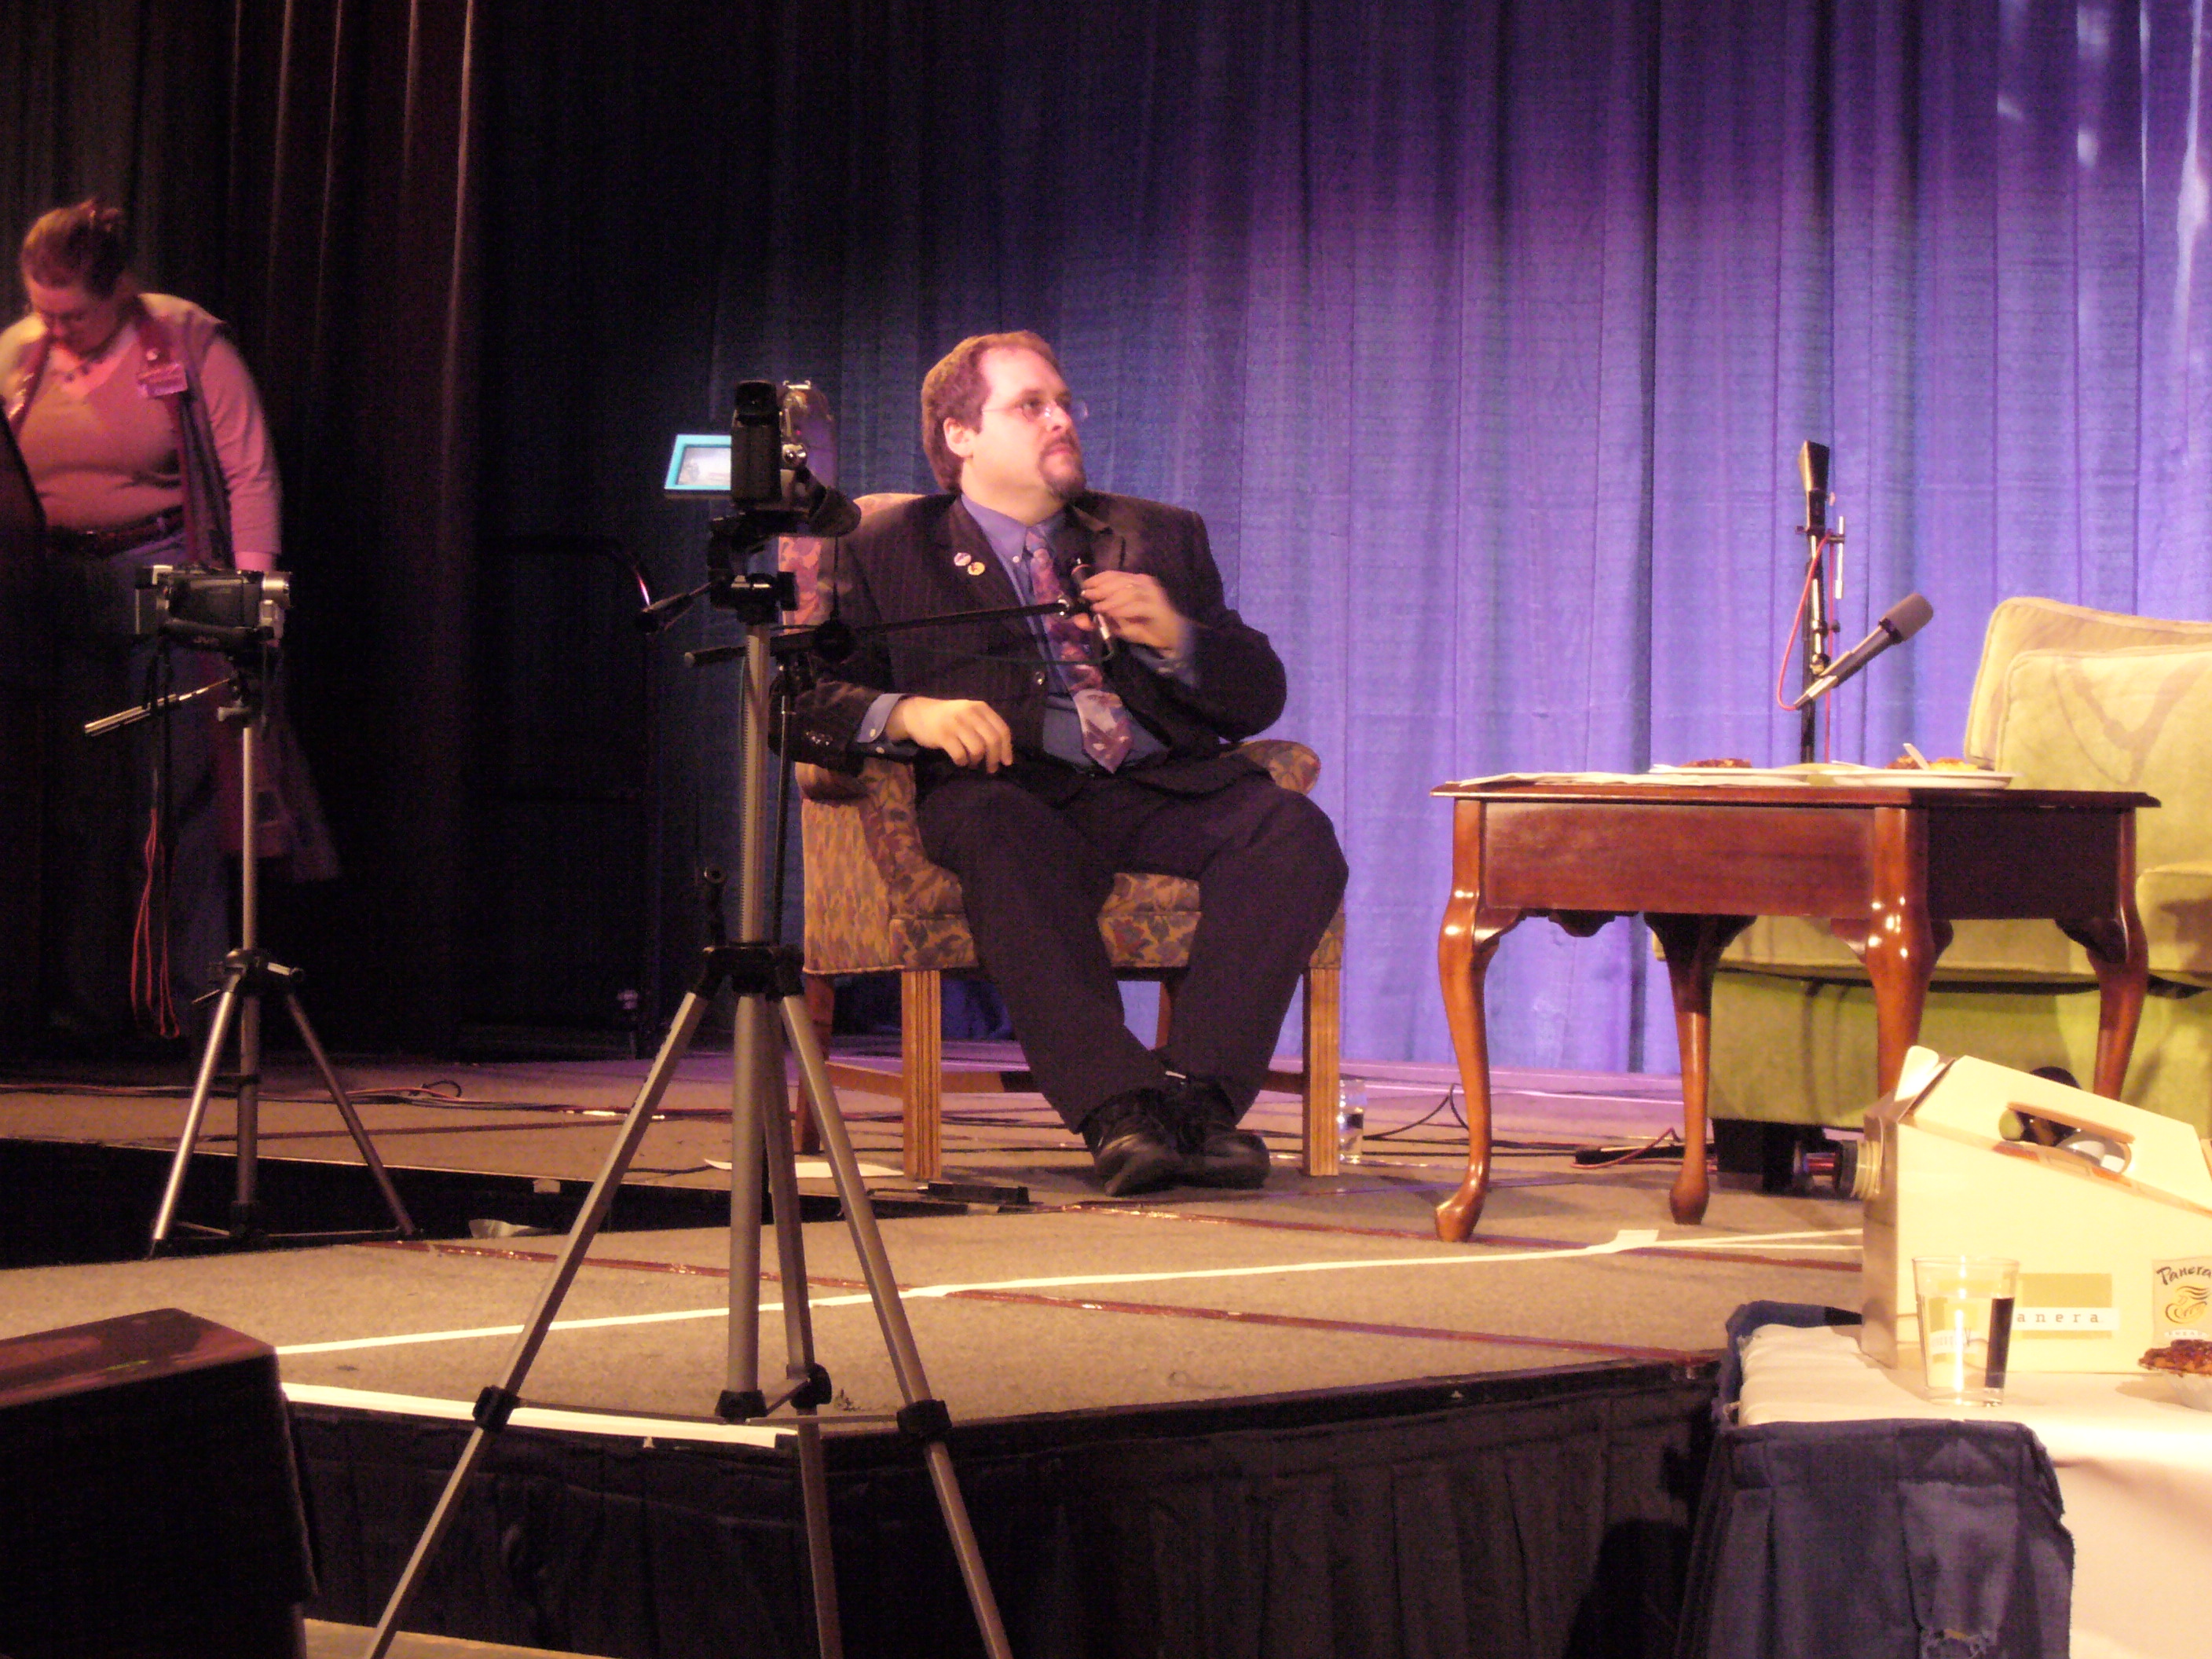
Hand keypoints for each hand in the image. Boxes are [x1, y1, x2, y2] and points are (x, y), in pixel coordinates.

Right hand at [885, 696, 1014, 770]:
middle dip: (994, 758)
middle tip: (991, 769)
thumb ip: (985, 726)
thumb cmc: (948, 717)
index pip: (1002, 729)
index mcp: (980, 707)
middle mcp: (970, 713)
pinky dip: (962, 762)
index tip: (1006, 762)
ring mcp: (956, 723)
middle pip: (992, 740)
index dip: (1007, 749)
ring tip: (973, 763)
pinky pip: (960, 755)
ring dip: (977, 761)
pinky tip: (960, 761)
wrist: (917, 713)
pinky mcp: (943, 735)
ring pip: (978, 749)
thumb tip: (1002, 752)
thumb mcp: (969, 714)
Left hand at [1077, 569, 1186, 656]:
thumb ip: (1100, 620)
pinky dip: (1122, 609)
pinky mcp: (1157, 606)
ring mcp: (1152, 593)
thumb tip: (1079, 619)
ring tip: (1098, 607)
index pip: (1113, 575)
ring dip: (1110, 599)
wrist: (1170, 637)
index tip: (1084, 587)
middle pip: (1119, 581)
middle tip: (1087, 596)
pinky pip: (1137, 605)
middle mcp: (1144, 582)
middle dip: (1100, 588)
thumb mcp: (1118, 624)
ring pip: (1128, 591)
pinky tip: (1112, 613)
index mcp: (1135, 581)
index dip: (1097, 579)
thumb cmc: (1144, 627)